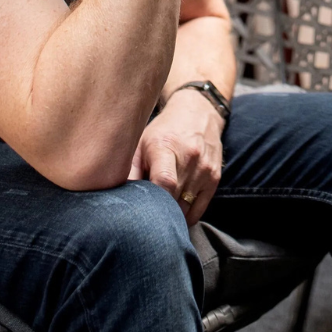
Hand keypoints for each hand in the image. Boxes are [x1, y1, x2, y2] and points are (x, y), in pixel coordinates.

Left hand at [128, 88, 223, 224]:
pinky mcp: (215, 178)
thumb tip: (116, 200)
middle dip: (156, 214)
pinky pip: (198, 210)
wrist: (199, 112)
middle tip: (141, 219)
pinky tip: (173, 213)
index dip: (152, 203)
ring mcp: (205, 169)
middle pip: (173, 200)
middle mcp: (190, 157)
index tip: (139, 214)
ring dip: (170, 217)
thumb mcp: (142, 142)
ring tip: (156, 215)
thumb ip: (130, 171)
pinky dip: (185, 217)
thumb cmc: (164, 130)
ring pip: (185, 210)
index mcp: (166, 147)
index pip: (165, 182)